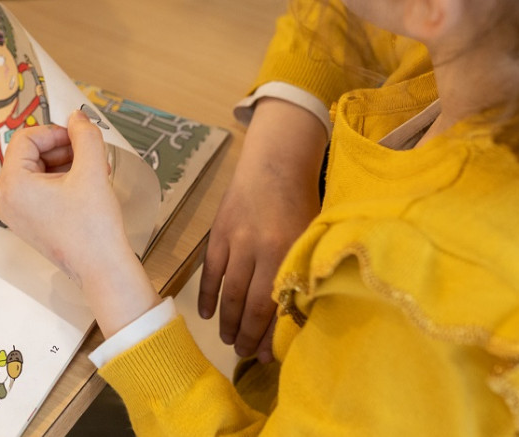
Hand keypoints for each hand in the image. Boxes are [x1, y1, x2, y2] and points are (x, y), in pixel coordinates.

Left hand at [0, 112, 158, 336]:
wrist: (102, 268)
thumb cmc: (93, 229)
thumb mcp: (92, 170)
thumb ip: (85, 135)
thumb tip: (77, 117)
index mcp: (13, 185)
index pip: (25, 138)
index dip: (54, 131)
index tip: (77, 134)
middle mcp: (8, 199)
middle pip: (29, 153)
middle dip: (61, 148)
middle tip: (88, 151)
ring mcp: (17, 213)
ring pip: (37, 170)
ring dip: (65, 163)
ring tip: (93, 168)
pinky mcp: (30, 222)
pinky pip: (40, 189)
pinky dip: (61, 180)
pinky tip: (87, 183)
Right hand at [198, 98, 325, 362]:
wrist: (275, 163)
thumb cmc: (301, 203)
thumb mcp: (311, 237)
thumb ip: (303, 271)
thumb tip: (297, 316)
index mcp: (288, 253)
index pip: (276, 304)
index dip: (270, 334)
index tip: (269, 356)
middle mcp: (260, 250)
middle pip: (249, 304)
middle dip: (246, 335)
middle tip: (245, 354)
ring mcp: (236, 242)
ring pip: (228, 292)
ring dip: (227, 321)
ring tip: (229, 341)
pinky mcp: (218, 233)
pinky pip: (210, 271)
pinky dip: (208, 295)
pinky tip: (207, 315)